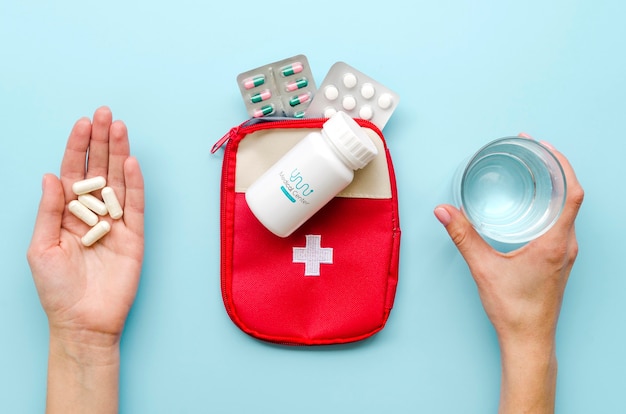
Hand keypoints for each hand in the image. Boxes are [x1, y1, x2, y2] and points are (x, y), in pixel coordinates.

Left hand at [27, 106, 143, 412]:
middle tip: (105, 114)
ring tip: (120, 128)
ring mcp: (116, 223)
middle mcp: (93, 213)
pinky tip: (132, 162)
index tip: (83, 123)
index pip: (73, 173)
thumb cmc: (56, 289)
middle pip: (99, 170)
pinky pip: (136, 205)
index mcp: (68, 214)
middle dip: (101, 142)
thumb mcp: (42, 248)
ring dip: (120, 154)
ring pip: (119, 181)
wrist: (83, 321)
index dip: (78, 148)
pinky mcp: (134, 236)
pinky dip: (135, 183)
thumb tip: (51, 176)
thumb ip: (50, 211)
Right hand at [434, 137, 583, 412]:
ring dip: (554, 188)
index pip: (572, 193)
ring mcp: (565, 254)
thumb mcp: (484, 268)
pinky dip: (550, 207)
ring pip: (567, 211)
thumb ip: (463, 236)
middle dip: (555, 170)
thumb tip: (444, 211)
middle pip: (571, 196)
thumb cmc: (514, 309)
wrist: (529, 340)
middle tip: (534, 152)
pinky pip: (560, 224)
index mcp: (555, 242)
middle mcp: (566, 245)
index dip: (561, 165)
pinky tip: (531, 208)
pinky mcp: (558, 261)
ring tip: (534, 173)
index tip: (545, 147)